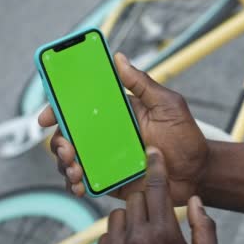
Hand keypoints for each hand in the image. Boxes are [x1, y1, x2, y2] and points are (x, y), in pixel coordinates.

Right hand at [38, 53, 209, 204]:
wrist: (198, 173)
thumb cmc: (186, 137)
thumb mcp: (168, 105)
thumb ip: (142, 83)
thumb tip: (119, 57)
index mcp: (116, 113)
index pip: (80, 107)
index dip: (57, 108)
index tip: (45, 115)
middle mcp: (106, 135)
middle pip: (68, 134)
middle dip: (58, 141)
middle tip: (67, 148)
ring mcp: (106, 159)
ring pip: (71, 160)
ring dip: (64, 164)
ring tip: (75, 170)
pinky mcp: (109, 181)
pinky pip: (84, 182)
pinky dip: (74, 184)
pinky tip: (78, 186)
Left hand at [98, 147, 216, 243]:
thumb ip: (203, 229)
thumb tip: (195, 201)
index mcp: (164, 235)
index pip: (158, 188)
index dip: (156, 166)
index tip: (153, 153)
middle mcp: (137, 239)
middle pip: (136, 198)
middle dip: (146, 202)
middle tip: (157, 216)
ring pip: (117, 215)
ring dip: (129, 220)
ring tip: (143, 237)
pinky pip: (105, 235)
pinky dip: (116, 237)